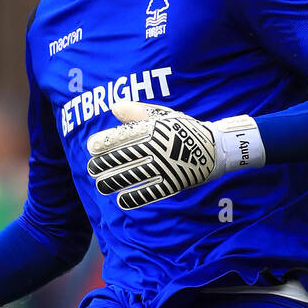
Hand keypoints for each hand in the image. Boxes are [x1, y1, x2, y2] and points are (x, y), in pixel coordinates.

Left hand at [86, 101, 262, 208]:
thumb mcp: (164, 116)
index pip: (126, 134)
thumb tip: (114, 107)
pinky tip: (122, 201)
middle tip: (91, 169)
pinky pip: (153, 191)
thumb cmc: (184, 130)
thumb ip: (138, 112)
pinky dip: (136, 197)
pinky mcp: (175, 181)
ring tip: (101, 186)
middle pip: (126, 156)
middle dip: (106, 164)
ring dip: (115, 182)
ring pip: (135, 175)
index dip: (107, 142)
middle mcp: (159, 146)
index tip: (91, 148)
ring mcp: (167, 165)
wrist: (216, 147)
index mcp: (155, 128)